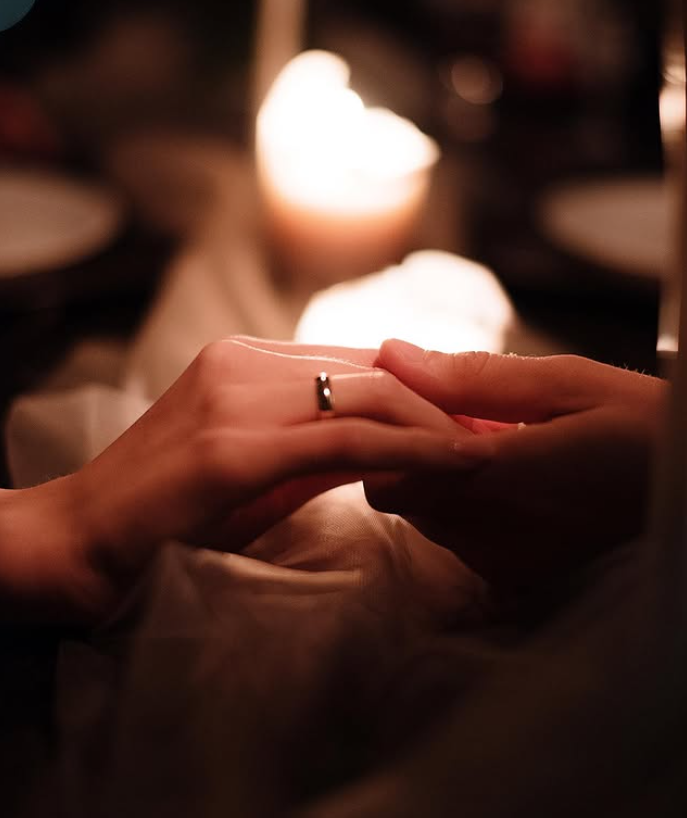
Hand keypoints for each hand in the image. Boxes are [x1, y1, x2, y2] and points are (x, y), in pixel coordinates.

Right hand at [0, 338, 464, 623]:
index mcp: (242, 359)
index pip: (356, 360)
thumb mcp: (253, 472)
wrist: (77, 541)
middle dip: (446, 401)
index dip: (422, 387)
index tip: (470, 418)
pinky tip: (457, 466)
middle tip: (500, 433)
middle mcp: (242, 361)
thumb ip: (314, 449)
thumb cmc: (164, 516)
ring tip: (492, 452)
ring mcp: (238, 397)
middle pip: (375, 368)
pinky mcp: (237, 446)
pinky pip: (348, 437)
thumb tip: (386, 450)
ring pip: (371, 393)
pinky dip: (413, 450)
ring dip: (442, 425)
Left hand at [365, 340, 666, 591]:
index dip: (382, 436)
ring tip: (483, 442)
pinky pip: (456, 537)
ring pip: (423, 516)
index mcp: (498, 476)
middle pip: (397, 495)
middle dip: (407, 454)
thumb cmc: (638, 423)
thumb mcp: (566, 382)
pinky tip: (502, 478)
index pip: (390, 471)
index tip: (398, 403)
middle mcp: (490, 530)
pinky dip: (461, 505)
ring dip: (435, 479)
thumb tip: (392, 355)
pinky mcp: (515, 574)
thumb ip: (472, 376)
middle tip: (448, 415)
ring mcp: (501, 559)